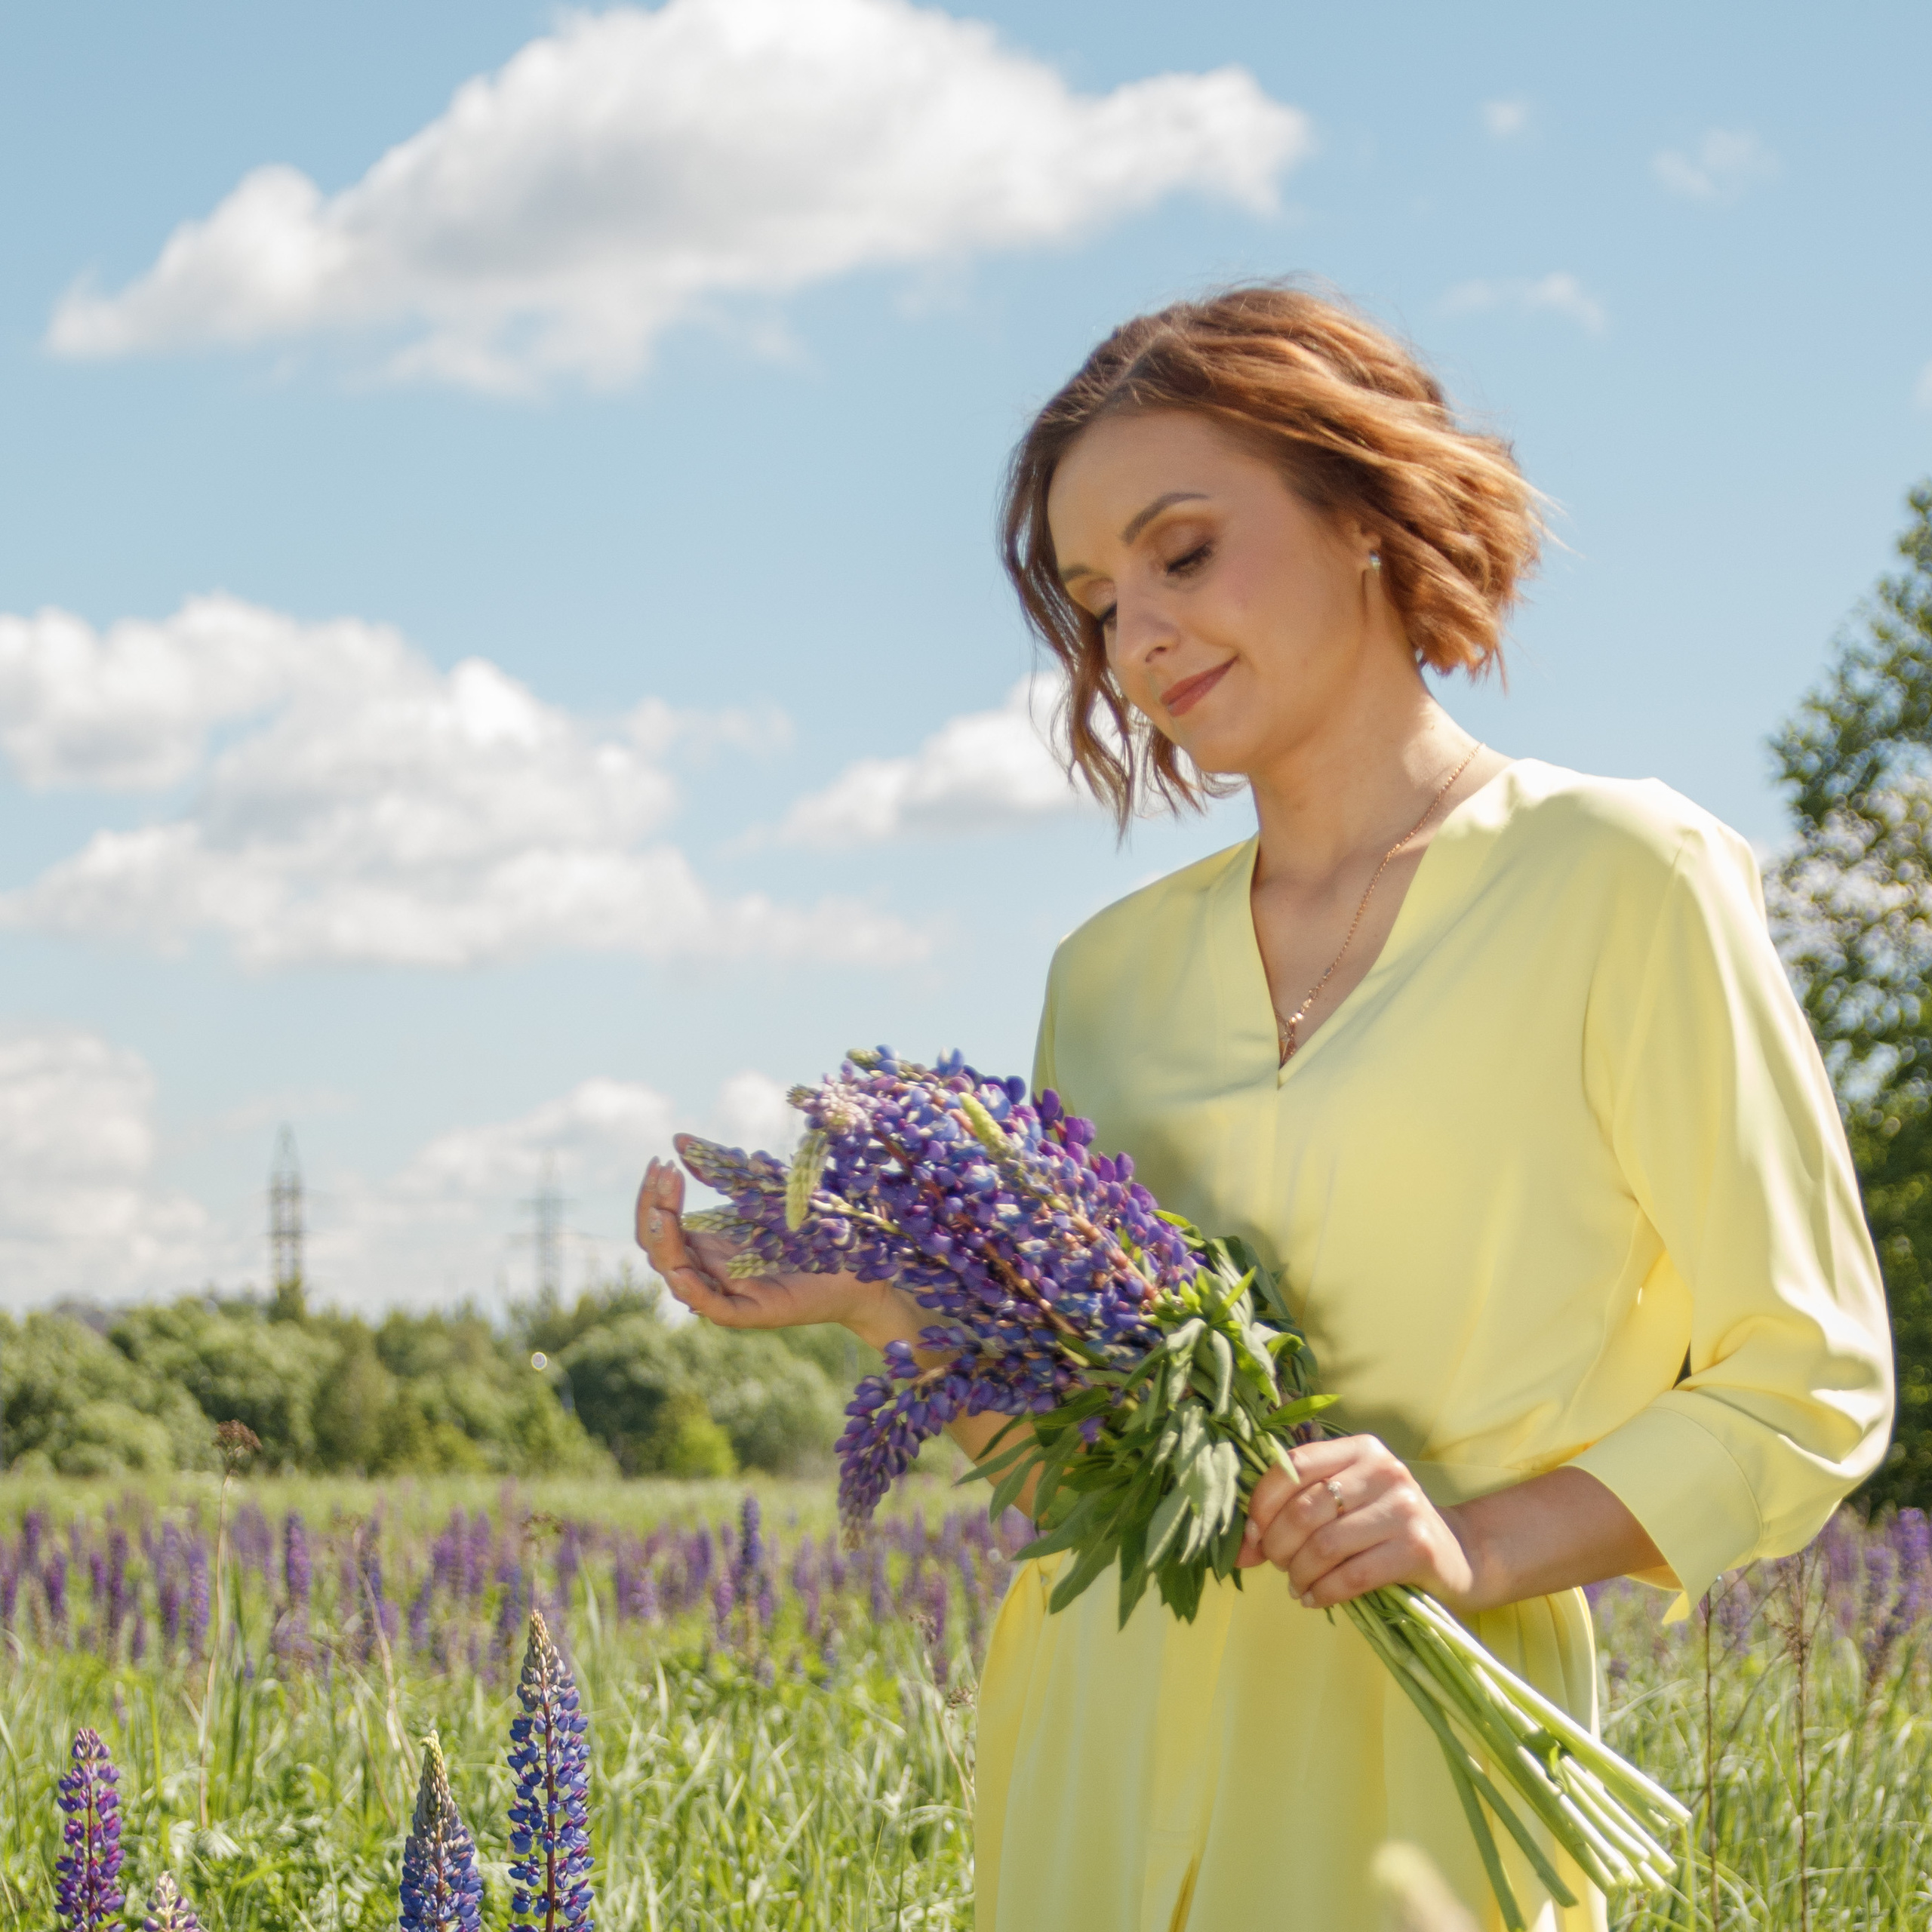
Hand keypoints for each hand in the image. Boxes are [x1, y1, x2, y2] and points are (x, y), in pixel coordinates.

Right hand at [635, 1156, 921, 1344]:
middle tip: (663, 1174)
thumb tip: (679, 1140)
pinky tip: (680, 1266)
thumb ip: (722, 1171)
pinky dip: (692, 1289)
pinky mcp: (754, 1312)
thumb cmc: (816, 1226)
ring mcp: (729, 1293)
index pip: (659, 1226)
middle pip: (657, 1248)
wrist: (865, 1261)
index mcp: (707, 1243)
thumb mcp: (763, 1190)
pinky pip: (713, 1307)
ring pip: (677, 1276)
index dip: (653, 1196)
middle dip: (653, 1210)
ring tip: (662, 1211)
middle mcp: (710, 1270)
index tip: (662, 1161)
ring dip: (664, 1242)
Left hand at [1237, 1434, 1478, 1612]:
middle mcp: (1383, 1470)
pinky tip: (1315, 1598)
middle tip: (1277, 1566)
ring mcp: (1403, 1507)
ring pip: (1325, 1545)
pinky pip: (1352, 1575)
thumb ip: (1296, 1512)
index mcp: (1359, 1449)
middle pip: (1305, 1509)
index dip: (1262, 1503)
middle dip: (1278, 1545)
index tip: (1253, 1534)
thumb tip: (1238, 1548)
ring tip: (1296, 1585)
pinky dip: (1324, 1592)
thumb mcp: (1347, 1503)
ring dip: (1299, 1573)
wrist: (1457, 1554)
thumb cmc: (1385, 1527)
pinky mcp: (1416, 1547)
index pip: (1294, 1465)